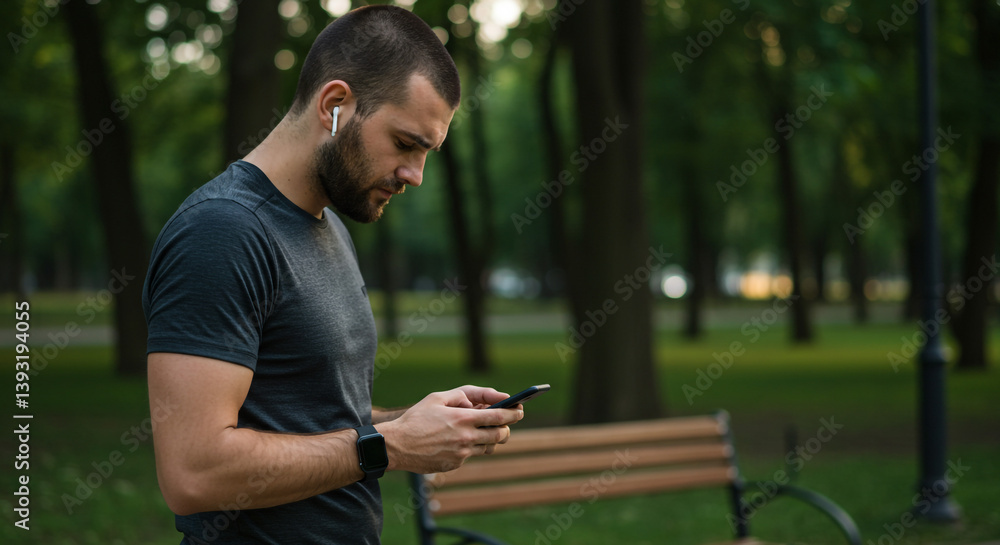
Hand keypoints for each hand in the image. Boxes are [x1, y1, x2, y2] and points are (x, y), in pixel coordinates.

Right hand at [379, 385, 522, 473]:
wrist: (397, 445)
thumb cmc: (416, 418)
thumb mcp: (437, 398)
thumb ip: (463, 395)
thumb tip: (481, 402)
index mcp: (464, 419)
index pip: (500, 417)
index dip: (514, 413)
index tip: (520, 410)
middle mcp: (466, 437)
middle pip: (500, 435)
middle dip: (506, 428)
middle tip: (505, 423)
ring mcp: (462, 454)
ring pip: (488, 447)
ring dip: (489, 438)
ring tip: (478, 430)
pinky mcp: (455, 465)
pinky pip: (470, 455)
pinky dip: (468, 447)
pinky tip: (454, 441)